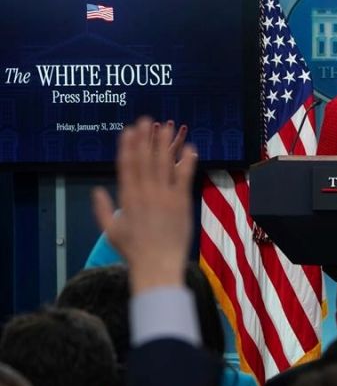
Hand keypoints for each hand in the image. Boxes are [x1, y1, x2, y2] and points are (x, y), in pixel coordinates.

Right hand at [92, 118, 196, 293]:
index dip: (128, 146)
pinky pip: (184, 177)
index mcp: (127, 198)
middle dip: (145, 138)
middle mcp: (144, 193)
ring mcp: (164, 196)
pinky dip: (187, 161)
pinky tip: (190, 147)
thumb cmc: (134, 251)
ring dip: (164, 143)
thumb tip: (96, 191)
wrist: (157, 265)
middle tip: (146, 119)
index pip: (126, 165)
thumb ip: (102, 209)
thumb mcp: (111, 231)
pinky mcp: (181, 202)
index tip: (128, 131)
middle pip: (144, 159)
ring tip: (166, 126)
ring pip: (163, 164)